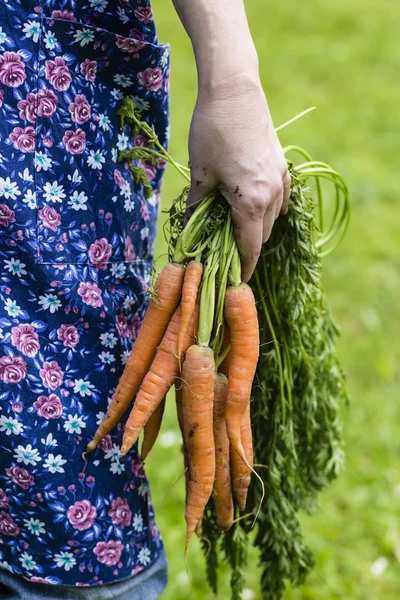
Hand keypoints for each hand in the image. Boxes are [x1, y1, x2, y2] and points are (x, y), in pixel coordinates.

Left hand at [186, 73, 289, 282]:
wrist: (235, 90)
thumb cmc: (212, 132)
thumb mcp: (200, 174)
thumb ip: (197, 208)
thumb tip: (188, 233)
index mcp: (252, 202)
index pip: (250, 248)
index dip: (242, 268)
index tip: (234, 282)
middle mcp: (273, 195)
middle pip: (262, 236)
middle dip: (246, 251)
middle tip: (224, 258)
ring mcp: (281, 179)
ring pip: (272, 219)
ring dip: (255, 230)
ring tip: (233, 233)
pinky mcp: (282, 166)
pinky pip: (279, 200)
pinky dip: (267, 211)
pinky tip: (252, 209)